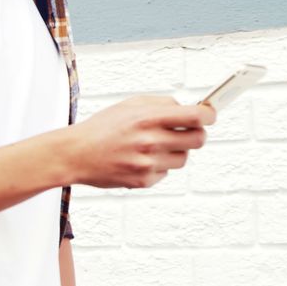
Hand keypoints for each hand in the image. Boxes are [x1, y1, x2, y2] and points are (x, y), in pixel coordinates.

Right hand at [66, 95, 214, 188]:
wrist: (76, 154)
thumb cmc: (104, 126)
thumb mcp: (131, 104)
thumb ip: (162, 104)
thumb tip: (189, 109)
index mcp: (149, 118)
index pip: (196, 117)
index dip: (209, 115)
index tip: (210, 114)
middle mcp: (151, 141)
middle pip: (198, 140)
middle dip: (198, 134)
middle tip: (190, 131)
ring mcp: (148, 164)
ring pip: (183, 158)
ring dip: (176, 151)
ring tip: (155, 145)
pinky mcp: (143, 181)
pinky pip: (166, 172)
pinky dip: (159, 166)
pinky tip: (140, 159)